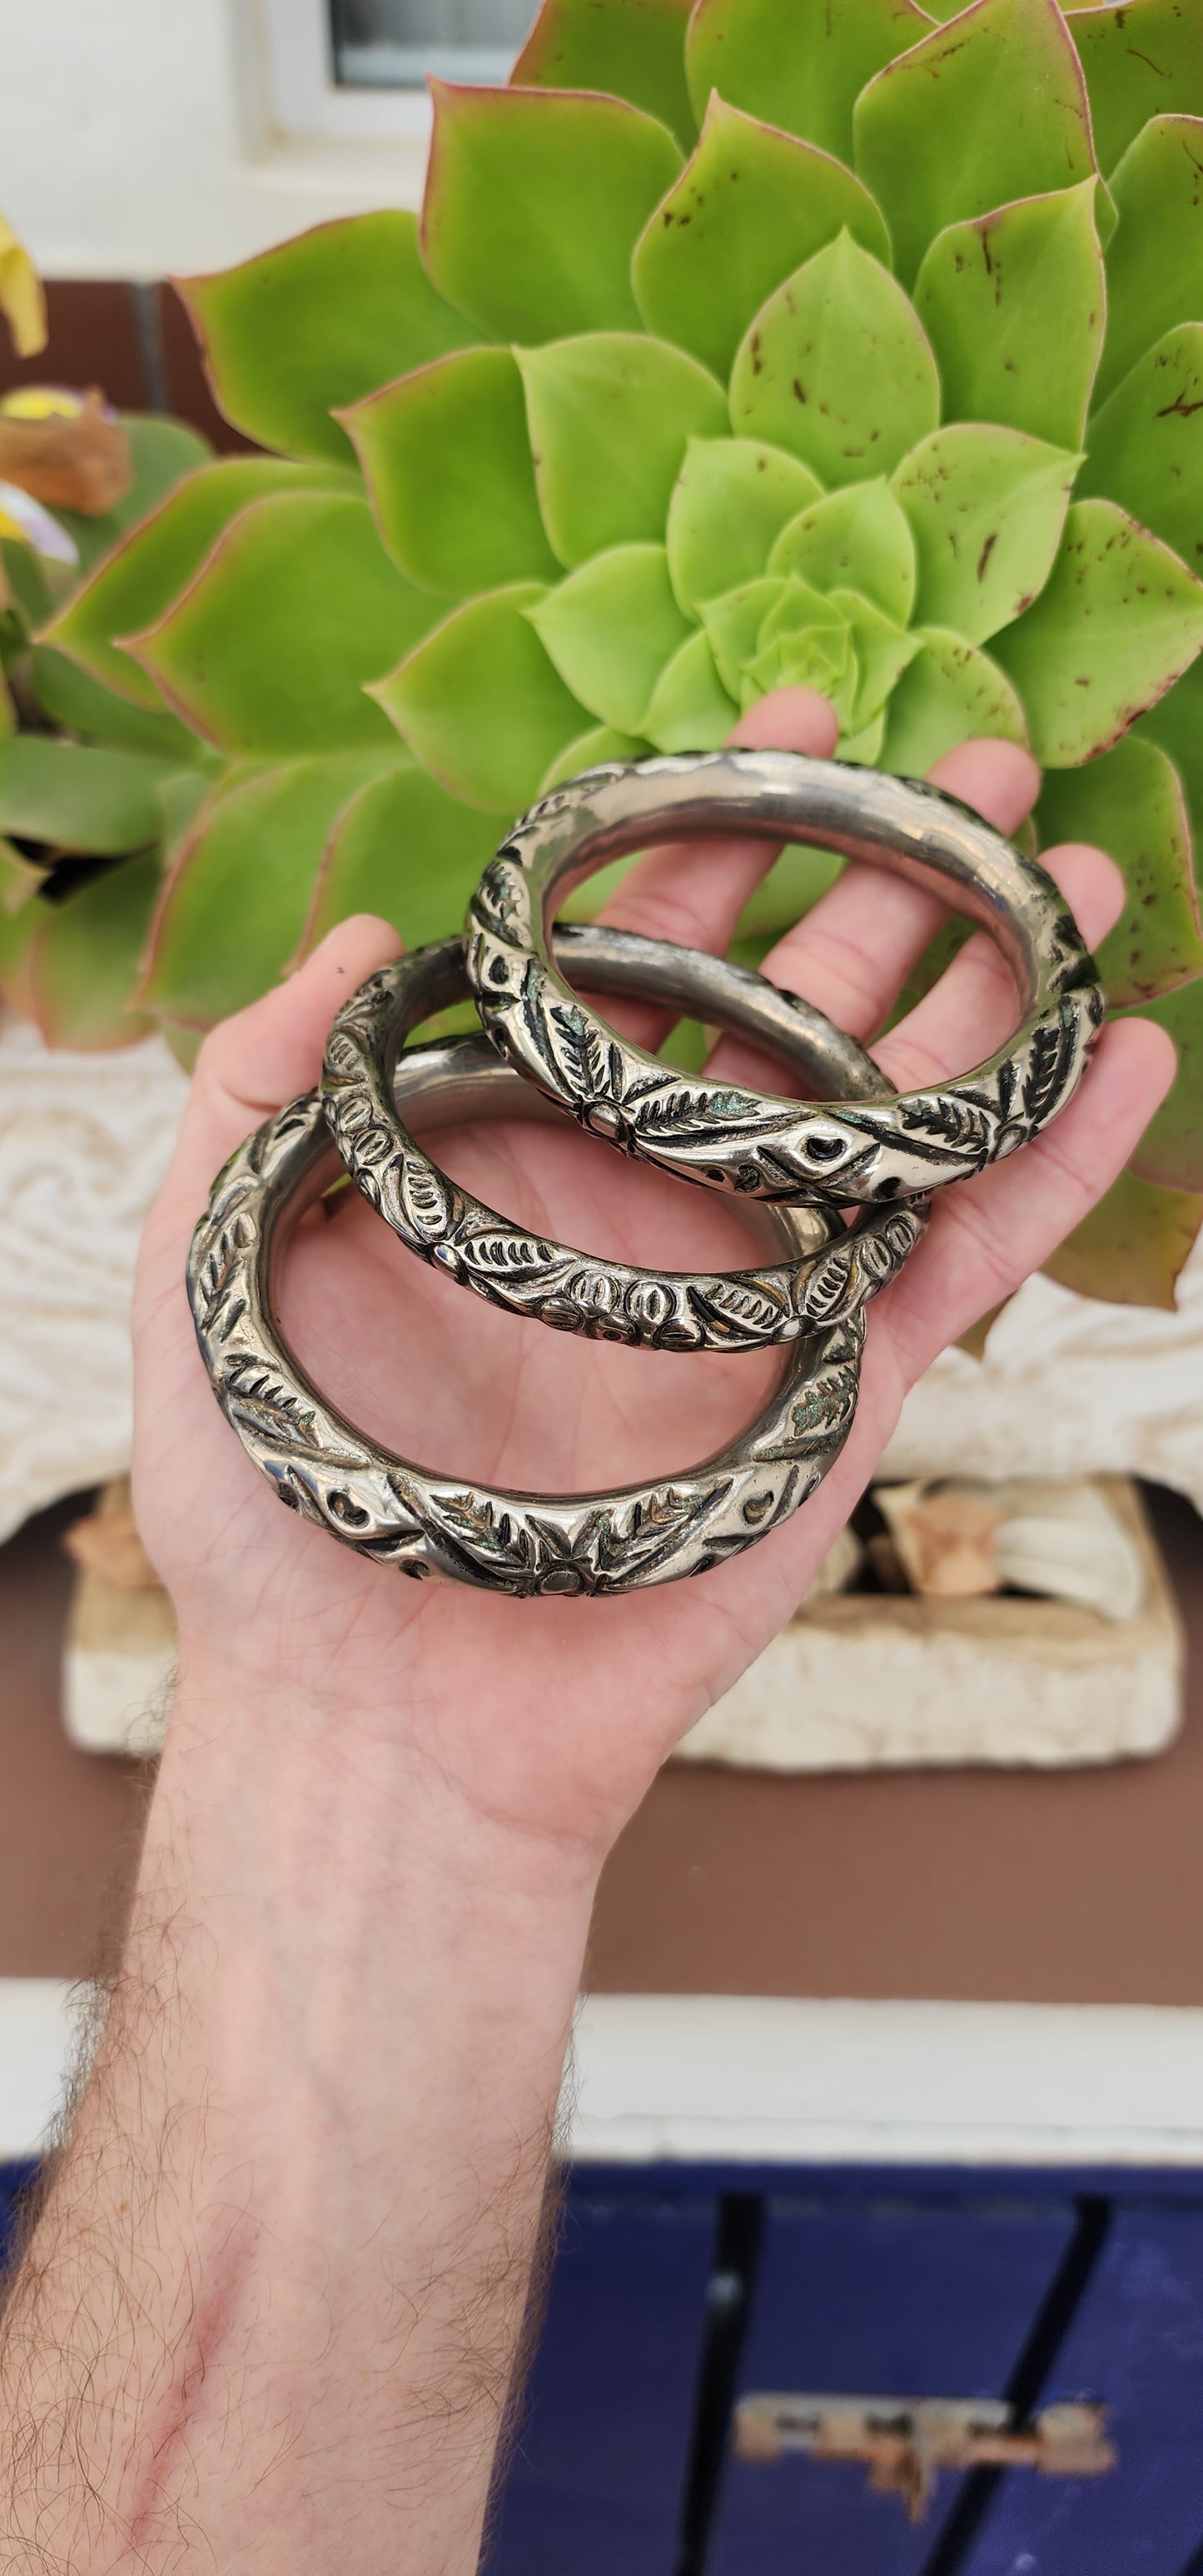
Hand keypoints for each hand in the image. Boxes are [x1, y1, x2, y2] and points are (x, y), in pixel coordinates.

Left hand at [133, 690, 1173, 1866]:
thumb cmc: (271, 1510)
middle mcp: (649, 1196)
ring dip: (1001, 990)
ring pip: (902, 1109)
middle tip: (988, 764)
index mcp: (516, 1147)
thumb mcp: (205, 1268)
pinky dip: (1052, 1164)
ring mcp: (753, 1288)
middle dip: (897, 873)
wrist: (377, 1718)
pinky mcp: (835, 1391)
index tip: (794, 712)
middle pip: (799, 1000)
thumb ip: (260, 1089)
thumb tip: (358, 935)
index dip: (715, 825)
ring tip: (1083, 874)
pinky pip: (962, 1259)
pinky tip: (1126, 1059)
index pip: (633, 946)